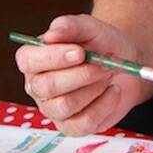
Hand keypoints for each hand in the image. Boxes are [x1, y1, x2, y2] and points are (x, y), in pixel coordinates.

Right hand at [14, 14, 151, 135]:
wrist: (125, 62)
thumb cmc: (101, 43)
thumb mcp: (89, 27)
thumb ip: (69, 26)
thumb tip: (50, 35)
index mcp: (34, 59)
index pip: (28, 60)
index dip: (52, 57)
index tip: (80, 52)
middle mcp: (37, 86)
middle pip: (47, 86)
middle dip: (81, 74)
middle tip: (103, 63)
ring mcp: (53, 109)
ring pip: (64, 106)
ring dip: (93, 88)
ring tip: (106, 75)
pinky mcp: (71, 126)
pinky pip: (83, 123)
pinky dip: (105, 105)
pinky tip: (113, 91)